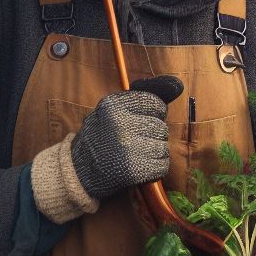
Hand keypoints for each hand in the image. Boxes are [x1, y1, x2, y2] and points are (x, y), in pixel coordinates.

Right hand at [70, 75, 183, 200]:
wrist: (78, 170)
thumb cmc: (101, 136)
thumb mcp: (113, 110)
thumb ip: (143, 98)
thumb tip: (178, 84)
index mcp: (114, 105)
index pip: (155, 103)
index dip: (153, 114)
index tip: (142, 121)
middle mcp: (120, 124)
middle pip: (160, 127)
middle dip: (154, 135)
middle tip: (137, 141)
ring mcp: (127, 148)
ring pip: (163, 147)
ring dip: (156, 153)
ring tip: (138, 155)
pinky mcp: (132, 170)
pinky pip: (161, 166)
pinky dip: (156, 168)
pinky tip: (142, 168)